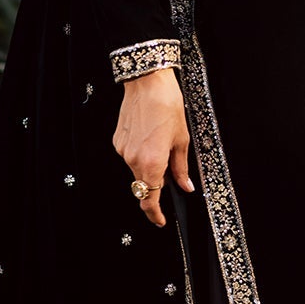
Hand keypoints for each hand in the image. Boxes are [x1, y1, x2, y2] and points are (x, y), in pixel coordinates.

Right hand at [112, 66, 195, 228]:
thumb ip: (181, 168)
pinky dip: (141, 152)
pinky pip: (130, 155)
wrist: (147, 83)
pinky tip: (150, 136)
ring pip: (137, 169)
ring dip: (149, 164)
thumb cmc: (166, 106)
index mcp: (151, 163)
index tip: (160, 220)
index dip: (155, 214)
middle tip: (169, 169)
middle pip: (143, 184)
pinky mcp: (118, 141)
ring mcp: (123, 150)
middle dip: (156, 182)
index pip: (149, 199)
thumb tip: (186, 185)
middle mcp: (133, 160)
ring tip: (161, 142)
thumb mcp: (182, 139)